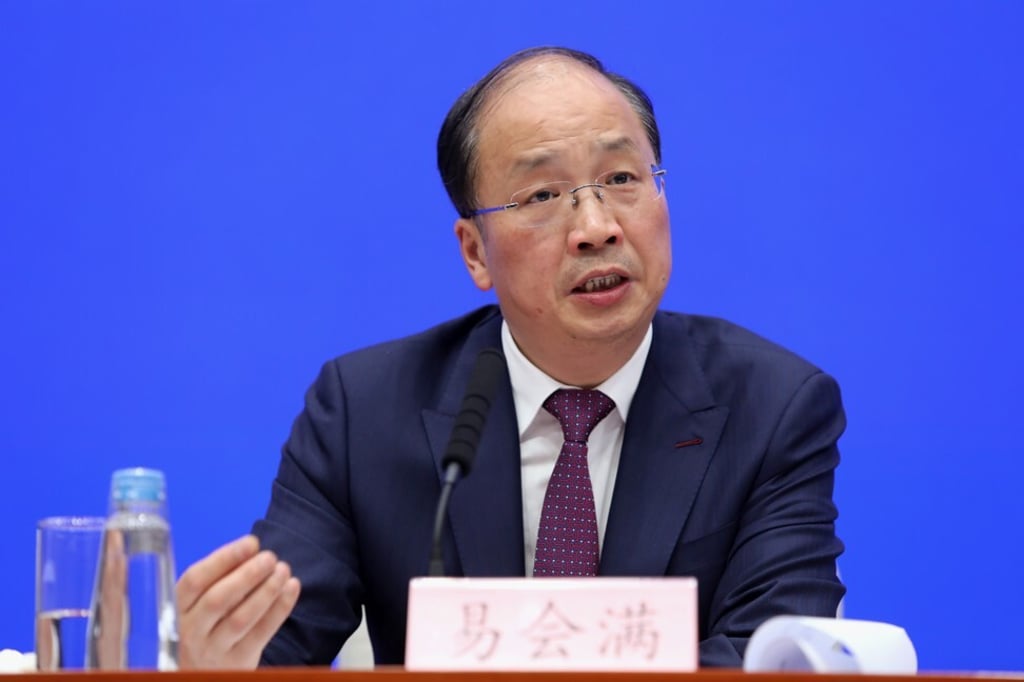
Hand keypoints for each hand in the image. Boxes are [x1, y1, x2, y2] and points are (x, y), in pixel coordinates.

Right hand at [177, 535, 300, 668]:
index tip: (251, 542)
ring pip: (240, 618)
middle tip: (270, 557)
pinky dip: (279, 609)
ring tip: (283, 570)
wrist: (204, 671)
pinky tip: (291, 588)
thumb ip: (221, 578)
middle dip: (247, 575)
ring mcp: (213, 649)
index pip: (194, 580)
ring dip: (266, 591)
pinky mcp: (237, 661)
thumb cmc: (208, 626)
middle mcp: (191, 630)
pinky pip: (261, 633)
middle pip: (217, 600)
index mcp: (178, 607)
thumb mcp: (202, 603)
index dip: (223, 558)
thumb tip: (252, 548)